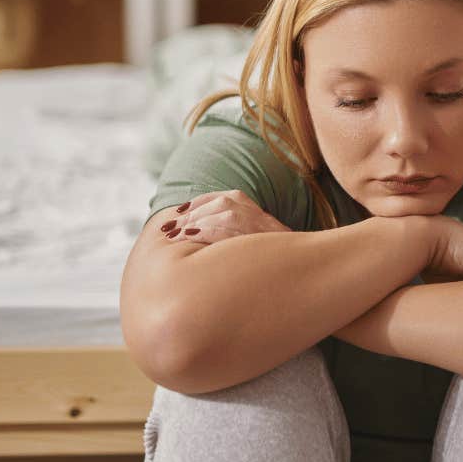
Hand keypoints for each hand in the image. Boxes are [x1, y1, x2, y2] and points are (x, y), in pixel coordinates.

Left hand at [159, 190, 289, 243]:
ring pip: (218, 214)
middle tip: (167, 229)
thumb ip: (227, 226)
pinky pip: (225, 228)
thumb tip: (194, 231)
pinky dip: (205, 231)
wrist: (296, 263)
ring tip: (174, 235)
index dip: (194, 205)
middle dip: (187, 216)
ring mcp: (256, 221)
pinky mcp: (256, 234)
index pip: (216, 197)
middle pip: (214, 205)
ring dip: (193, 224)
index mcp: (248, 204)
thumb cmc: (265, 254)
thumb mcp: (248, 234)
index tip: (177, 213)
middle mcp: (253, 209)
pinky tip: (189, 237)